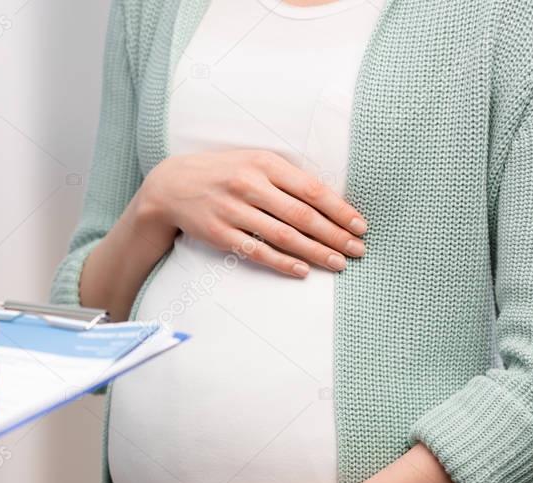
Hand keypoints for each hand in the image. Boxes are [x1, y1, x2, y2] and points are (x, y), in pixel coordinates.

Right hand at [140, 150, 366, 276]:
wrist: (173, 184)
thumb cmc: (225, 173)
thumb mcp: (255, 162)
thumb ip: (287, 178)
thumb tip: (330, 203)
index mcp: (264, 163)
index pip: (311, 189)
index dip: (339, 210)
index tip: (359, 226)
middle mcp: (249, 185)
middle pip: (302, 215)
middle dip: (334, 235)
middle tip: (357, 250)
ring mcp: (233, 211)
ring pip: (283, 235)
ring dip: (314, 252)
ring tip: (338, 263)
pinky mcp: (219, 233)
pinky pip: (256, 251)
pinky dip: (281, 262)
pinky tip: (302, 270)